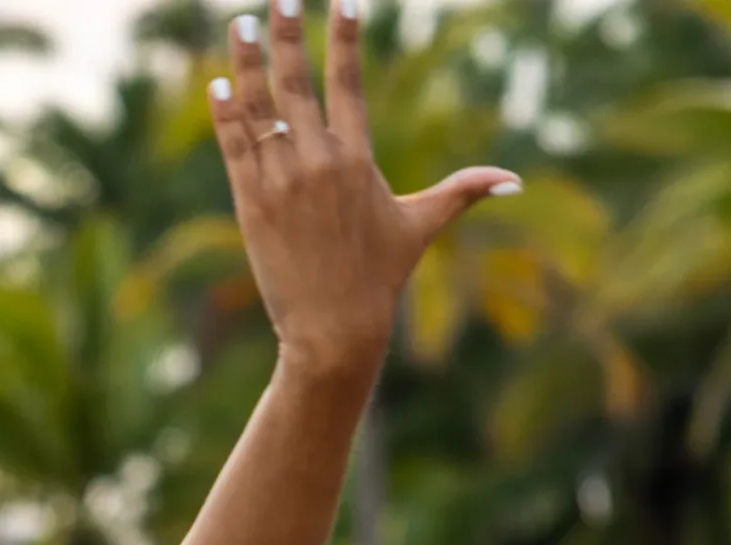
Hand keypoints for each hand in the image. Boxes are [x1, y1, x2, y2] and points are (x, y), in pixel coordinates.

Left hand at [207, 0, 519, 375]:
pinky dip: (226, 115)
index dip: (344, 40)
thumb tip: (514, 180)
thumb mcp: (422, 226)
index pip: (349, 84)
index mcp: (358, 159)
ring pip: (260, 110)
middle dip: (286, 37)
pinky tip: (216, 83)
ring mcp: (283, 182)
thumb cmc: (380, 277)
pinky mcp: (252, 205)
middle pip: (298, 85)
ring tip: (238, 23)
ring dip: (246, 64)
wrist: (335, 328)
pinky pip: (236, 148)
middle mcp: (320, 162)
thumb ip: (462, 192)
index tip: (341, 2)